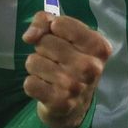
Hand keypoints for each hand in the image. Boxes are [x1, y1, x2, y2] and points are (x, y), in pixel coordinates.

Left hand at [21, 12, 111, 127]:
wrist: (75, 106)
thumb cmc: (70, 61)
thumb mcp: (65, 35)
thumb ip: (45, 21)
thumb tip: (29, 36)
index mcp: (98, 46)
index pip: (59, 23)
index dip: (52, 29)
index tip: (60, 39)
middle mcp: (90, 66)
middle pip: (44, 42)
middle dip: (43, 49)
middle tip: (56, 61)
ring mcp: (75, 86)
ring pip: (33, 61)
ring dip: (36, 67)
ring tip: (50, 75)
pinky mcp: (60, 103)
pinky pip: (29, 83)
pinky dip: (32, 84)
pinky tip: (46, 88)